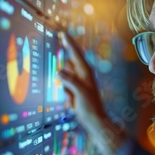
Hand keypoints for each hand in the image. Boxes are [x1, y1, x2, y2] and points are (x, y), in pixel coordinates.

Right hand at [58, 34, 125, 154]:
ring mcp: (78, 82)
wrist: (94, 121)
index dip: (69, 43)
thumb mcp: (80, 94)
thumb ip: (70, 82)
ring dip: (65, 85)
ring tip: (73, 98)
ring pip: (65, 75)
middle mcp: (82, 75)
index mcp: (86, 73)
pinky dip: (66, 93)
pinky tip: (73, 103)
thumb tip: (59, 71)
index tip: (62, 33)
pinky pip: (64, 87)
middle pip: (70, 62)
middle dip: (65, 62)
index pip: (76, 54)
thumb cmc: (90, 108)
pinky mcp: (74, 90)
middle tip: (61, 52)